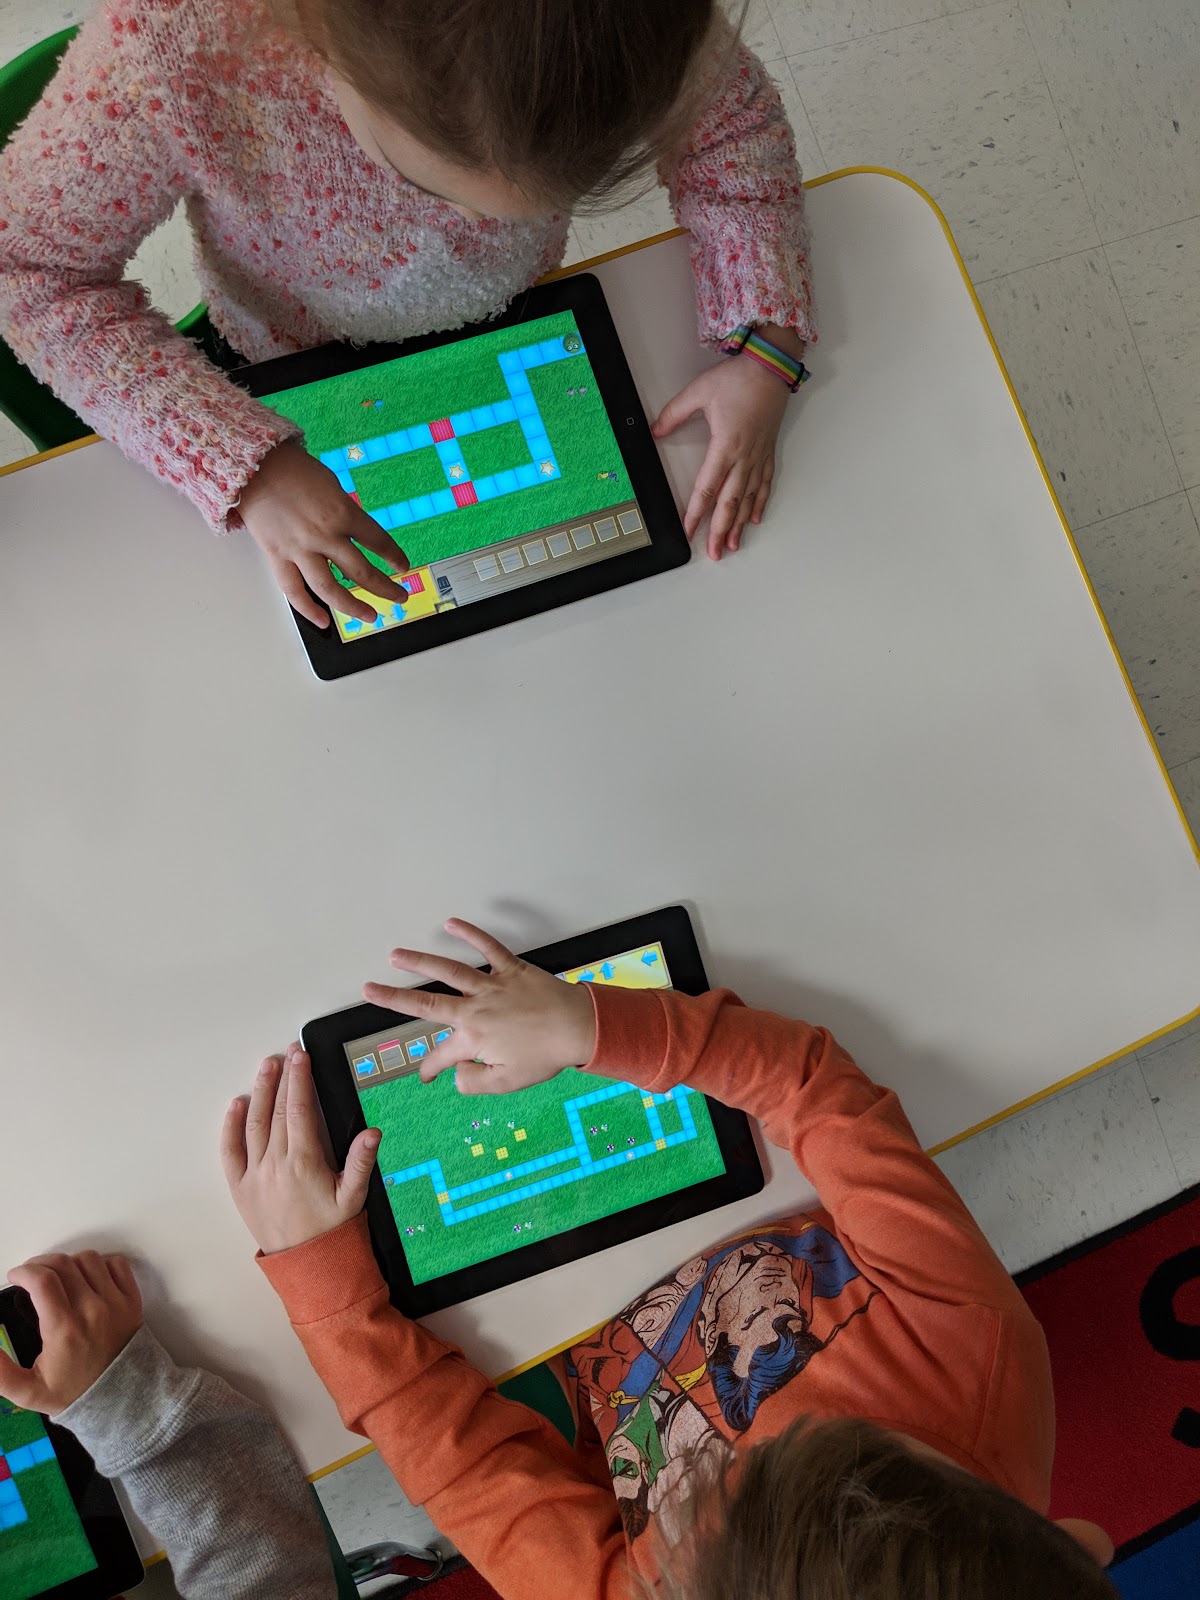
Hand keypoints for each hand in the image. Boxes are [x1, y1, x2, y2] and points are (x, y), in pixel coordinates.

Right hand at [0, 1253, 141, 1413]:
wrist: (119, 1399)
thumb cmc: (73, 1392)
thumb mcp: (28, 1391)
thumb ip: (1, 1373)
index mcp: (64, 1329)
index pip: (42, 1281)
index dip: (23, 1272)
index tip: (15, 1276)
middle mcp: (92, 1310)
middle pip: (62, 1264)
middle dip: (39, 1264)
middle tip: (31, 1275)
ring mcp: (116, 1302)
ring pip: (89, 1259)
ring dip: (68, 1262)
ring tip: (58, 1276)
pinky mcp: (133, 1299)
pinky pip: (117, 1264)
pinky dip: (100, 1264)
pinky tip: (87, 1277)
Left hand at [221, 1043, 380, 1253]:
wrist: (306, 1264)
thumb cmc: (333, 1228)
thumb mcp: (354, 1195)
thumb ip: (361, 1161)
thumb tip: (372, 1132)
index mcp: (304, 1162)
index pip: (299, 1109)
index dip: (300, 1079)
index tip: (301, 1056)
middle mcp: (275, 1164)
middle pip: (277, 1110)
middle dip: (284, 1077)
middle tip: (288, 1052)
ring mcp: (254, 1175)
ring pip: (254, 1124)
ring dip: (260, 1091)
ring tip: (266, 1066)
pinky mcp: (240, 1187)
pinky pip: (230, 1152)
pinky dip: (231, 1126)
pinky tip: (237, 1104)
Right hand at [239, 440, 411, 627]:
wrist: (253, 466)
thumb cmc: (293, 469)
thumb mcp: (332, 485)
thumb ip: (345, 513)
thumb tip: (356, 536)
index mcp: (342, 512)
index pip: (378, 541)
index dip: (394, 557)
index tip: (402, 567)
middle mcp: (324, 535)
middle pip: (361, 571)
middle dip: (385, 588)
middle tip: (398, 597)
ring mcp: (300, 549)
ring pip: (329, 589)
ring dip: (352, 607)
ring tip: (370, 616)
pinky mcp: (277, 556)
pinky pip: (293, 590)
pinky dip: (308, 609)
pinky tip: (323, 621)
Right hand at [362, 919, 596, 1093]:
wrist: (579, 1028)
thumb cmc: (546, 1056)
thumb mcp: (508, 1083)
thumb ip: (474, 1083)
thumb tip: (455, 1075)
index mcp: (473, 1039)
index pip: (441, 1056)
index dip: (430, 1068)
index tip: (426, 1076)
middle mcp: (475, 1009)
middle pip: (426, 1002)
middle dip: (394, 998)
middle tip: (368, 989)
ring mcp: (492, 985)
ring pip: (448, 970)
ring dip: (420, 961)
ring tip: (396, 955)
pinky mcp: (511, 968)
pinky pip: (487, 947)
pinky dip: (470, 933)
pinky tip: (451, 923)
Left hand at [653, 330, 799, 559]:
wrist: (771, 366)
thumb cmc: (739, 378)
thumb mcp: (699, 393)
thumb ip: (674, 414)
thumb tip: (654, 431)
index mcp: (725, 446)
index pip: (706, 488)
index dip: (696, 513)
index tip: (688, 531)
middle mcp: (744, 457)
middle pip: (729, 503)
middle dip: (720, 530)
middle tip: (714, 553)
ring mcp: (758, 456)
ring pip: (748, 499)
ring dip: (740, 524)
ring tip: (734, 545)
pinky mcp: (768, 451)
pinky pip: (765, 483)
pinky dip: (759, 503)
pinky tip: (755, 519)